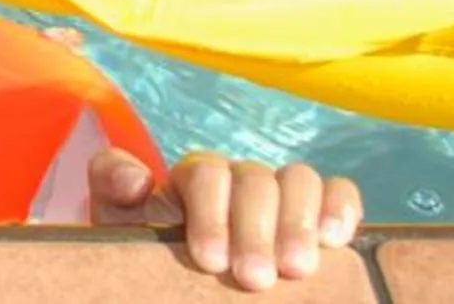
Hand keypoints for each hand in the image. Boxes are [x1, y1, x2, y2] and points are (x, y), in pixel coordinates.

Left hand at [93, 150, 363, 291]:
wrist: (174, 281)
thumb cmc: (151, 256)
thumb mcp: (120, 225)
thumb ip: (113, 189)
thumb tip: (138, 180)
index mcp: (193, 178)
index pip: (206, 173)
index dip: (210, 213)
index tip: (210, 261)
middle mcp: (239, 178)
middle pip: (255, 179)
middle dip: (255, 229)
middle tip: (254, 279)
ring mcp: (280, 193)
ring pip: (298, 179)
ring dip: (299, 222)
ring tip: (298, 269)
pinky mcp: (316, 213)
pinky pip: (336, 191)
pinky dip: (340, 207)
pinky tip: (337, 240)